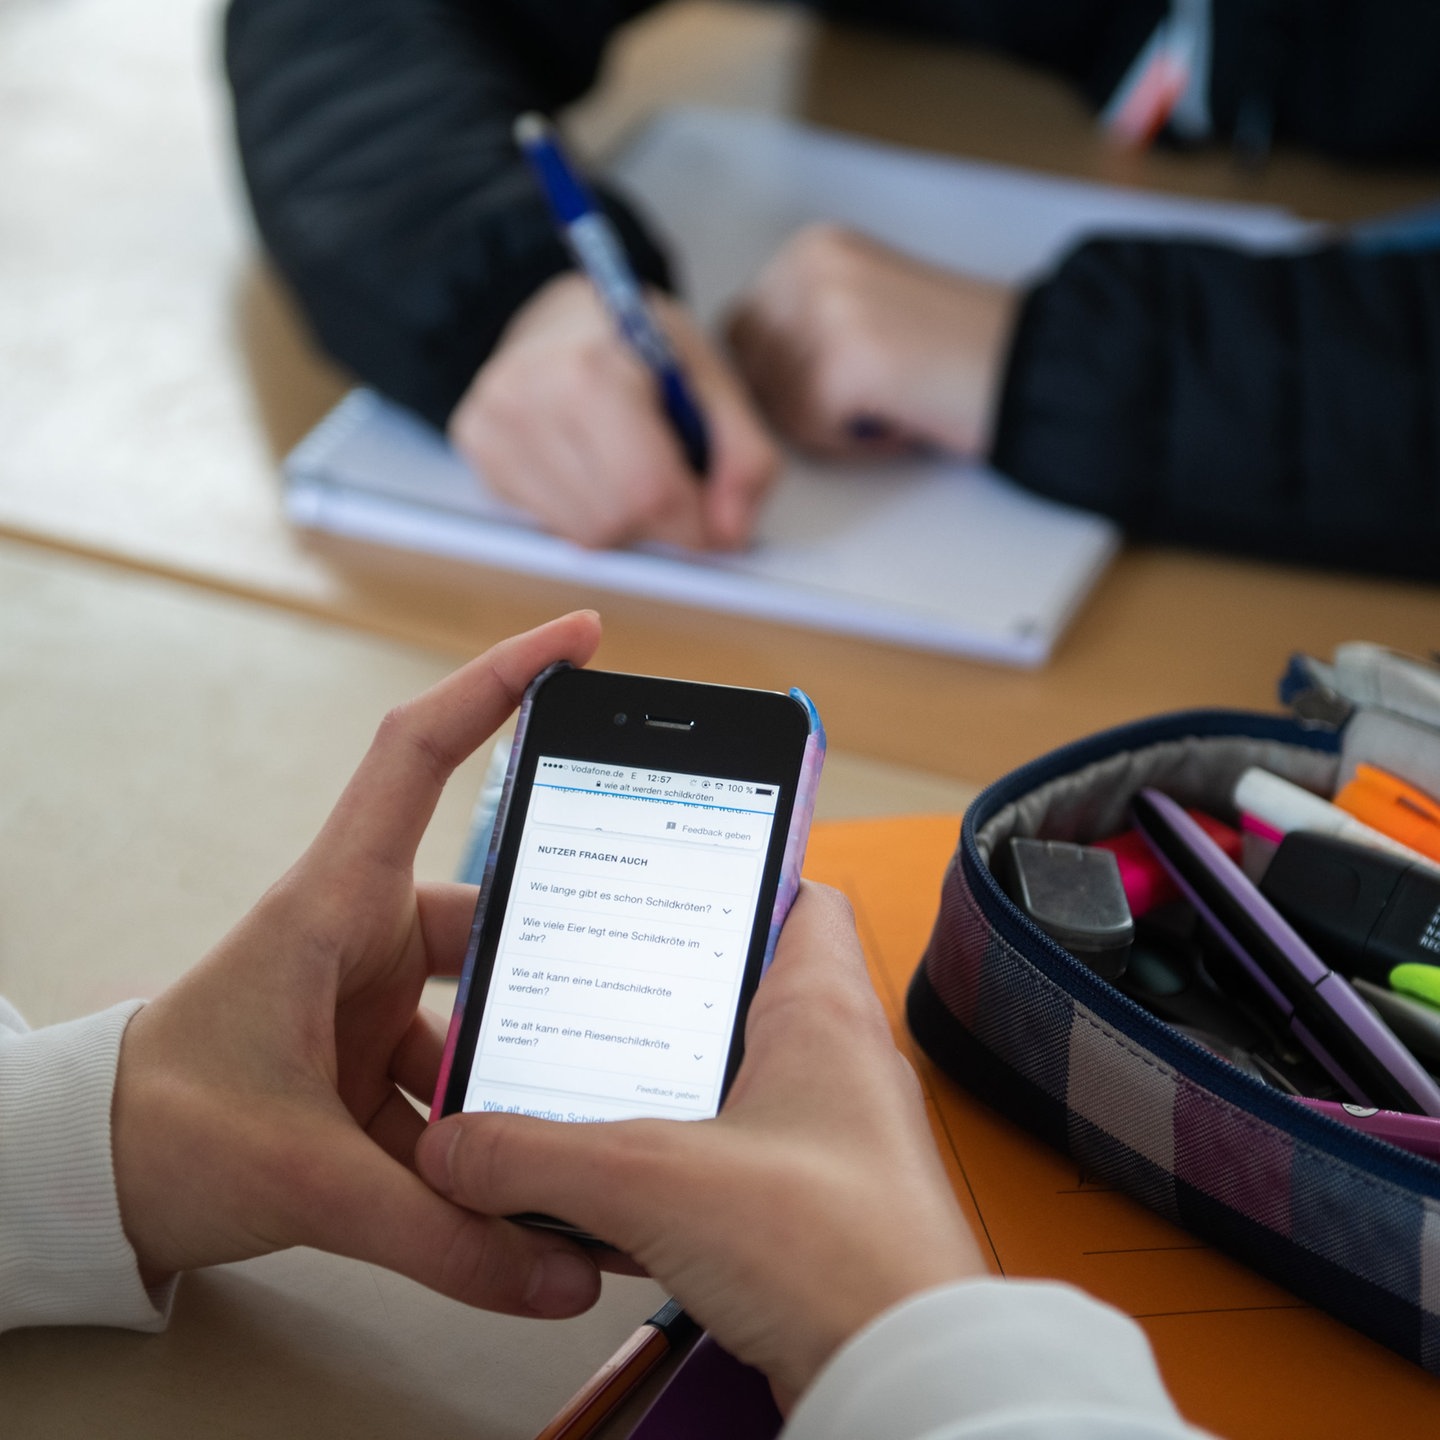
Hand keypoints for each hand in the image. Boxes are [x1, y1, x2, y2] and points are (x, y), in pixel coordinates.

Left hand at [111, 612, 607, 1319]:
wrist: (90, 1179)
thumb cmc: (158, 1127)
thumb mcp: (300, 1175)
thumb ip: (435, 1231)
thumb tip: (561, 1272)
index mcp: (335, 905)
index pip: (419, 756)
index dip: (499, 681)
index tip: (579, 640)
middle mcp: (364, 933)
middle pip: (495, 913)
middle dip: (569, 945)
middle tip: (656, 963)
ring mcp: (374, 996)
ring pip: (486, 1011)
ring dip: (529, 1068)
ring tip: (599, 1112)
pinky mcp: (376, 1055)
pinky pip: (461, 1077)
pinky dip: (494, 1128)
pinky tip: (534, 1186)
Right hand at [415, 884, 986, 1406]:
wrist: (905, 1379)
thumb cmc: (843, 1256)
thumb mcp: (652, 1179)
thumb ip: (536, 1155)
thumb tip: (460, 1145)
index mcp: (822, 1011)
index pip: (798, 896)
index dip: (736, 876)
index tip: (668, 876)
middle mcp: (836, 1064)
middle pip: (742, 991)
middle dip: (662, 995)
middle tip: (595, 987)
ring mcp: (828, 1139)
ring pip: (730, 1083)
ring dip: (663, 1091)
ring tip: (586, 1085)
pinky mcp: (814, 1208)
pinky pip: (733, 1163)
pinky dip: (677, 1170)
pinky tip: (619, 1192)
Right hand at [448, 273, 778, 549]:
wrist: (561, 314)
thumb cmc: (640, 344)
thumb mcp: (711, 379)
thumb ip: (743, 458)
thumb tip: (730, 536)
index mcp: (594, 369)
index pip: (649, 492)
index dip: (695, 524)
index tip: (713, 520)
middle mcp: (530, 396)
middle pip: (615, 521)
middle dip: (658, 522)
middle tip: (670, 482)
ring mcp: (493, 425)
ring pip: (582, 535)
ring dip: (623, 523)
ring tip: (628, 470)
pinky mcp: (479, 451)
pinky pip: (550, 526)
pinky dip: (585, 514)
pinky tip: (591, 470)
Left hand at [726, 224, 1017, 458]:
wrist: (1038, 365)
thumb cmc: (956, 353)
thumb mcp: (864, 306)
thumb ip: (801, 320)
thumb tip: (742, 370)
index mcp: (813, 247)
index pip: (739, 333)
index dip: (780, 376)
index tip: (843, 381)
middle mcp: (813, 265)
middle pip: (750, 371)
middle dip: (798, 402)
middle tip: (870, 397)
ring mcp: (828, 311)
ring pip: (777, 406)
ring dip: (829, 427)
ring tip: (891, 403)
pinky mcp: (846, 362)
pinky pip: (810, 431)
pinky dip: (853, 444)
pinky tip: (899, 420)